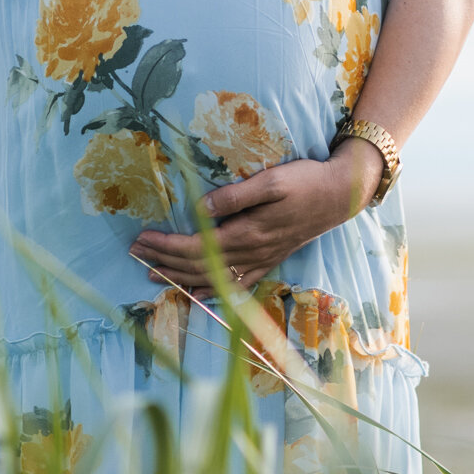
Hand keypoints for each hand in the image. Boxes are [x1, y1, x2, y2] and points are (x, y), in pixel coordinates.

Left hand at [130, 146, 383, 292]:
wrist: (340, 195)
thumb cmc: (305, 182)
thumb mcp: (270, 181)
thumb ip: (234, 196)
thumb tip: (200, 209)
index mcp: (247, 234)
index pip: (194, 246)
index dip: (165, 245)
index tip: (140, 238)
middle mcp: (251, 254)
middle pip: (197, 265)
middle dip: (163, 261)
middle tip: (133, 253)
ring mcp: (261, 261)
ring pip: (212, 278)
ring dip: (180, 278)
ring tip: (152, 274)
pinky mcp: (269, 261)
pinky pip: (235, 284)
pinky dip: (212, 290)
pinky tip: (197, 293)